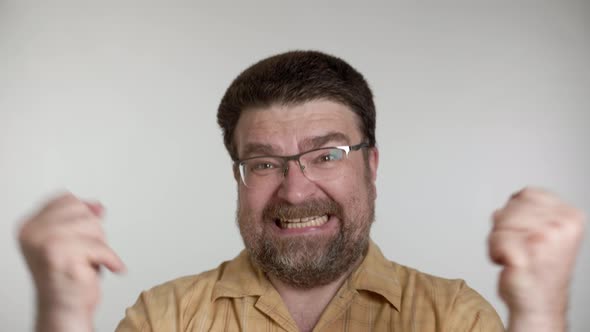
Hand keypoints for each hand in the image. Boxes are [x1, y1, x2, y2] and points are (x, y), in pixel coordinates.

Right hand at [18, 193, 125, 331]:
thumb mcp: (72, 239)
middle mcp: (33, 233)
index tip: (88, 226)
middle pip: (82, 211)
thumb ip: (80, 218)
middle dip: (93, 231)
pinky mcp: (63, 256)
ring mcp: (46, 243)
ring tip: (88, 261)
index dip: (83, 211)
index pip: (66, 199)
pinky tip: (110, 267)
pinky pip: (101, 248)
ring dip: (99, 246)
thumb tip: (97, 206)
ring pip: (93, 226)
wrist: (64, 310)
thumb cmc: (67, 277)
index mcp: (30, 226)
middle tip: (86, 252)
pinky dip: (111, 260)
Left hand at [488, 187, 584, 331]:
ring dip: (499, 240)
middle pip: (509, 207)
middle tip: (520, 248)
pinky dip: (494, 253)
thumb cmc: (539, 270)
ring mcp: (544, 238)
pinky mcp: (525, 252)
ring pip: (499, 223)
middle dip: (505, 228)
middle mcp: (560, 224)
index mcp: (570, 216)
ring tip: (516, 256)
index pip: (526, 194)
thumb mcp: (546, 231)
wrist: (539, 305)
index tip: (526, 234)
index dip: (516, 213)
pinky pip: (493, 240)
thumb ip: (530, 210)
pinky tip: (509, 264)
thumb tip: (508, 203)